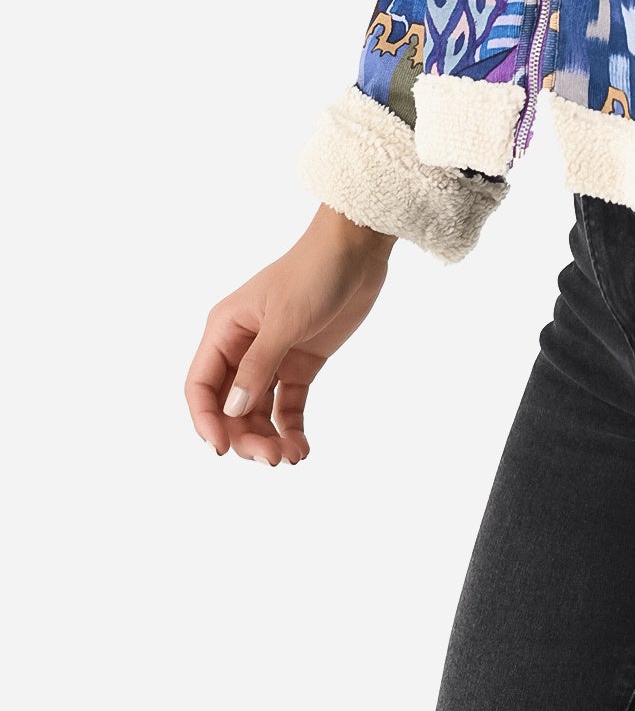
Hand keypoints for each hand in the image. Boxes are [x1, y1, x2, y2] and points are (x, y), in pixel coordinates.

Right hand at [185, 205, 396, 463]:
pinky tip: (302, 448)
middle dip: (245, 436)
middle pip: (231, 406)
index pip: (201, 386)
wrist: (357, 251)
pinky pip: (287, 405)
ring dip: (269, 438)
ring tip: (291, 458)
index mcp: (225, 331)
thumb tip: (233, 411)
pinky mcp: (301, 362)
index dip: (206, 420)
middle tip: (272, 459)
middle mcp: (242, 347)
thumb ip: (259, 366)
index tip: (221, 449)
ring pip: (258, 411)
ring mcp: (273, 357)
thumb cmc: (314, 272)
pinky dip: (291, 428)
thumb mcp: (285, 319)